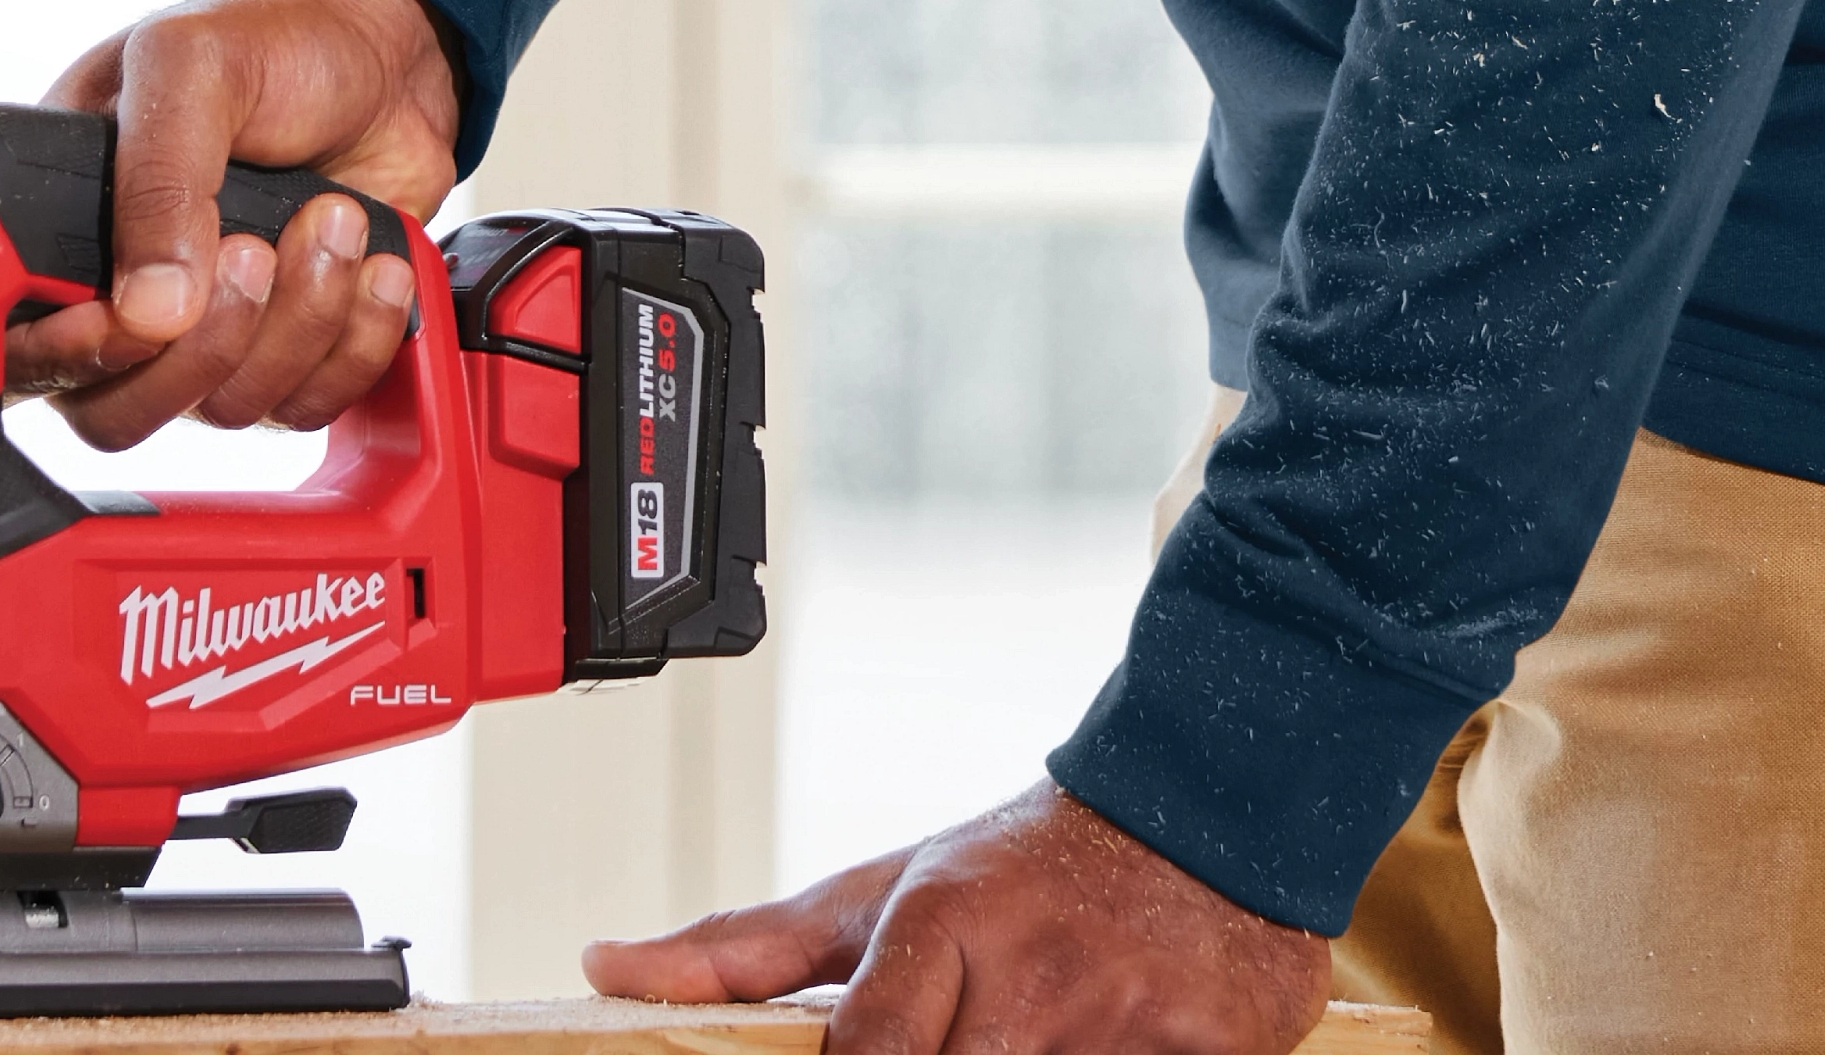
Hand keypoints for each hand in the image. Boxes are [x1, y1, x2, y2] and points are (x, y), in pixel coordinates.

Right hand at [0, 0, 463, 449]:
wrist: (384, 50)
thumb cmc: (272, 39)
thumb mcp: (190, 67)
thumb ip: (158, 178)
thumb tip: (148, 308)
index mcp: (65, 231)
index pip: (26, 355)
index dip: (81, 355)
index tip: (151, 310)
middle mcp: (127, 297)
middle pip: (122, 412)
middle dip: (209, 342)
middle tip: (258, 249)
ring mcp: (211, 328)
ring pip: (228, 409)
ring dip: (301, 318)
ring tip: (331, 218)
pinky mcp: (292, 341)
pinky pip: (311, 404)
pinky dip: (356, 341)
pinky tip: (373, 264)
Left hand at [584, 779, 1329, 1054]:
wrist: (1206, 796)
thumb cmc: (1027, 861)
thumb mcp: (889, 889)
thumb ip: (749, 948)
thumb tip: (608, 964)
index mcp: (944, 926)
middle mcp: (1033, 974)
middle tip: (984, 1026)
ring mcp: (1128, 1020)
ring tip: (1047, 1028)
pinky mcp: (1216, 1051)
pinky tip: (1114, 1040)